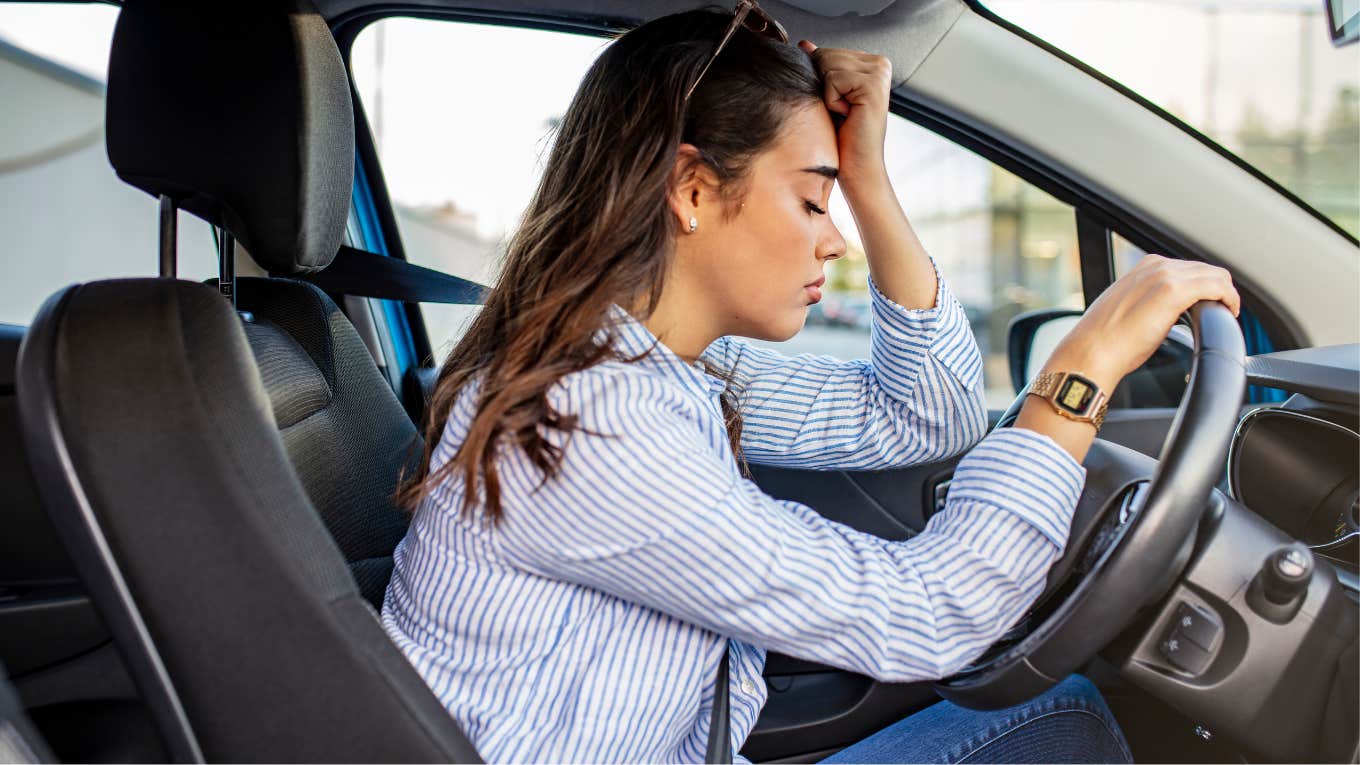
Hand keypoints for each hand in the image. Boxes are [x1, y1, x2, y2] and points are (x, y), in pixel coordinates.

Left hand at [797, 40, 891, 191]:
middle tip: (842, 111)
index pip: (826, 52)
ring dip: (827, 95)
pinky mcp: (873, 84)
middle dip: (823, 87)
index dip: (821, 82)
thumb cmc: (843, 137)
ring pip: (827, 65)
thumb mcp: (828, 95)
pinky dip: (832, 101)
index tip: (839, 105)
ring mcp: (879, 73)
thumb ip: (820, 67)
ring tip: (844, 113)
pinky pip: (832, 79)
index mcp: (872, 63)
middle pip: (825, 55)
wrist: (858, 168)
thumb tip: (805, 44)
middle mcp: (880, 64)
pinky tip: (847, 115)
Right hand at [1047, 254, 1241, 388]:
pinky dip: (1229, 299)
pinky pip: (1218, 287)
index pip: (1190, 268)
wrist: (1091, 351)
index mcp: (1144, 267)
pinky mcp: (1174, 292)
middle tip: (1221, 313)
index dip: (1205, 286)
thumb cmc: (1104, 340)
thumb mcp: (1129, 308)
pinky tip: (1228, 314)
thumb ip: (1149, 301)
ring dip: (1226, 294)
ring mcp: (1165, 276)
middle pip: (1206, 269)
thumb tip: (1163, 313)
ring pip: (1216, 275)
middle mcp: (1156, 266)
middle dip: (1218, 290)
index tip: (1209, 305)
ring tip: (1225, 315)